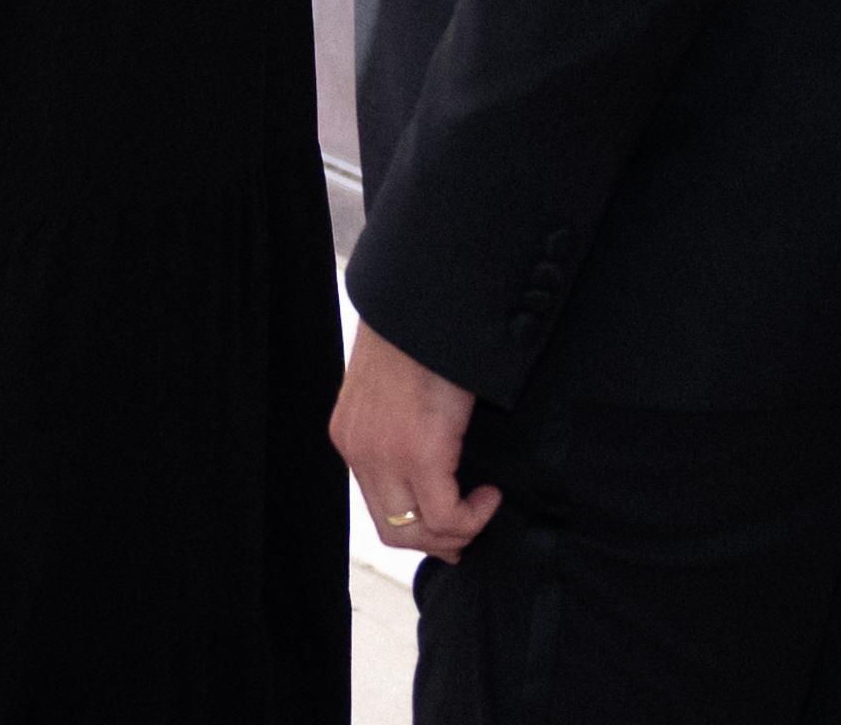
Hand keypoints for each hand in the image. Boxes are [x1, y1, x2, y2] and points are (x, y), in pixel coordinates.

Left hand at [331, 322, 496, 561]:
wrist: (426, 300)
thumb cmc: (420, 334)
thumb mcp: (395, 386)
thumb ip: (400, 424)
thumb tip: (434, 457)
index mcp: (350, 435)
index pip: (377, 505)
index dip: (416, 525)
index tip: (449, 522)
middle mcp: (359, 451)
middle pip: (392, 530)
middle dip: (436, 540)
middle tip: (470, 530)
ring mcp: (385, 455)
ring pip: (416, 532)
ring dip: (457, 531)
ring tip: (484, 505)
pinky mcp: (420, 451)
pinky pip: (446, 515)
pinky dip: (472, 516)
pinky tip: (490, 494)